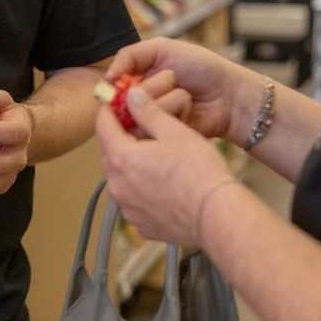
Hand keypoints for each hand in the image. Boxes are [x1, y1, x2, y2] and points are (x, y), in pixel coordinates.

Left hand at [96, 84, 234, 246]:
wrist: (217, 215)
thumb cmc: (199, 171)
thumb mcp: (174, 132)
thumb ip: (148, 111)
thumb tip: (131, 95)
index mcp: (122, 159)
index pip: (102, 126)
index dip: (107, 110)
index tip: (114, 102)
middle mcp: (118, 186)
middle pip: (111, 154)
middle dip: (122, 140)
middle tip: (143, 131)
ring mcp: (128, 209)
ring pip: (122, 179)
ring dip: (132, 167)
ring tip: (157, 160)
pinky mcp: (141, 226)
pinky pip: (134, 201)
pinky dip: (142, 191)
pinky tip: (164, 186)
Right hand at [107, 38, 249, 142]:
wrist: (230, 93)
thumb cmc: (201, 67)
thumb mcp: (163, 48)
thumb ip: (130, 55)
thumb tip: (106, 77)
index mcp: (137, 81)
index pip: (112, 89)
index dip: (117, 87)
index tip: (126, 82)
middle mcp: (142, 103)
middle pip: (123, 105)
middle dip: (149, 89)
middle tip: (173, 79)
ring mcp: (154, 122)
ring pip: (139, 119)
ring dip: (165, 102)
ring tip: (185, 95)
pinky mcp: (166, 138)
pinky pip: (157, 131)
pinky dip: (174, 116)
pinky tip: (189, 111)